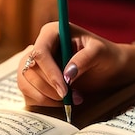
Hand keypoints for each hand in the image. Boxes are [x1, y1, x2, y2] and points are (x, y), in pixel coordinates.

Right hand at [17, 22, 134, 106]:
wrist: (108, 68)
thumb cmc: (105, 55)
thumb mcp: (99, 52)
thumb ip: (85, 59)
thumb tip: (67, 74)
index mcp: (52, 32)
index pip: (40, 52)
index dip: (50, 73)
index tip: (64, 90)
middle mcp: (40, 45)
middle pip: (30, 69)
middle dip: (49, 88)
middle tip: (70, 98)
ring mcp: (35, 63)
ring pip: (25, 82)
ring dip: (46, 96)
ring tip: (70, 100)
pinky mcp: (35, 78)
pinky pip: (28, 92)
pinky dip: (43, 102)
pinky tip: (62, 102)